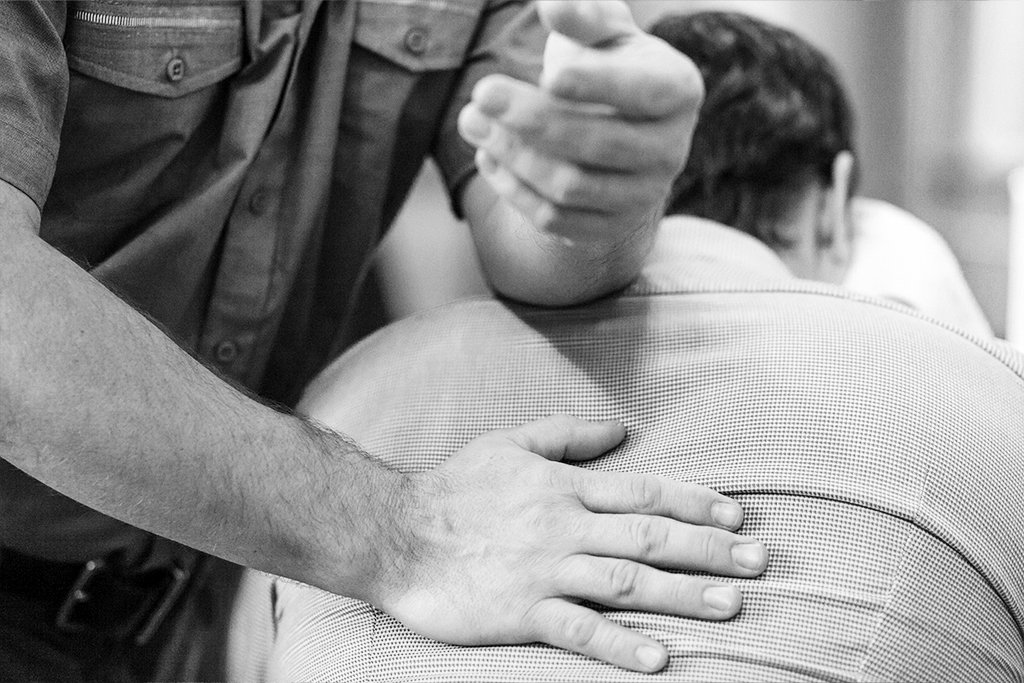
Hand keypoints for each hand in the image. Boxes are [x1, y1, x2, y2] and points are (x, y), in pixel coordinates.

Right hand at [372, 415, 766, 673]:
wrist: (395, 532)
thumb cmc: (455, 487)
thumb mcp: (510, 443)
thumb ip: (567, 434)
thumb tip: (621, 427)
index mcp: (564, 487)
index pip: (645, 491)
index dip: (696, 501)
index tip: (736, 515)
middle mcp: (564, 527)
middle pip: (649, 537)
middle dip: (709, 549)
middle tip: (758, 562)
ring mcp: (545, 571)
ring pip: (626, 582)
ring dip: (682, 595)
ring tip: (731, 606)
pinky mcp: (521, 612)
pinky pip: (579, 630)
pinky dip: (619, 644)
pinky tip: (659, 659)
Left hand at [457, 1, 702, 243]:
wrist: (614, 129)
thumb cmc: (604, 64)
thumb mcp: (599, 31)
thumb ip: (581, 14)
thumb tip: (555, 6)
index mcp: (678, 91)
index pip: (643, 93)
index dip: (597, 86)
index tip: (548, 76)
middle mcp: (671, 150)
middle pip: (598, 144)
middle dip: (532, 119)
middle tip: (481, 92)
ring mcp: (643, 196)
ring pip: (570, 186)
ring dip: (512, 155)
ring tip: (470, 120)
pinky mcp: (609, 227)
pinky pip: (555, 220)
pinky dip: (513, 191)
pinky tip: (486, 157)